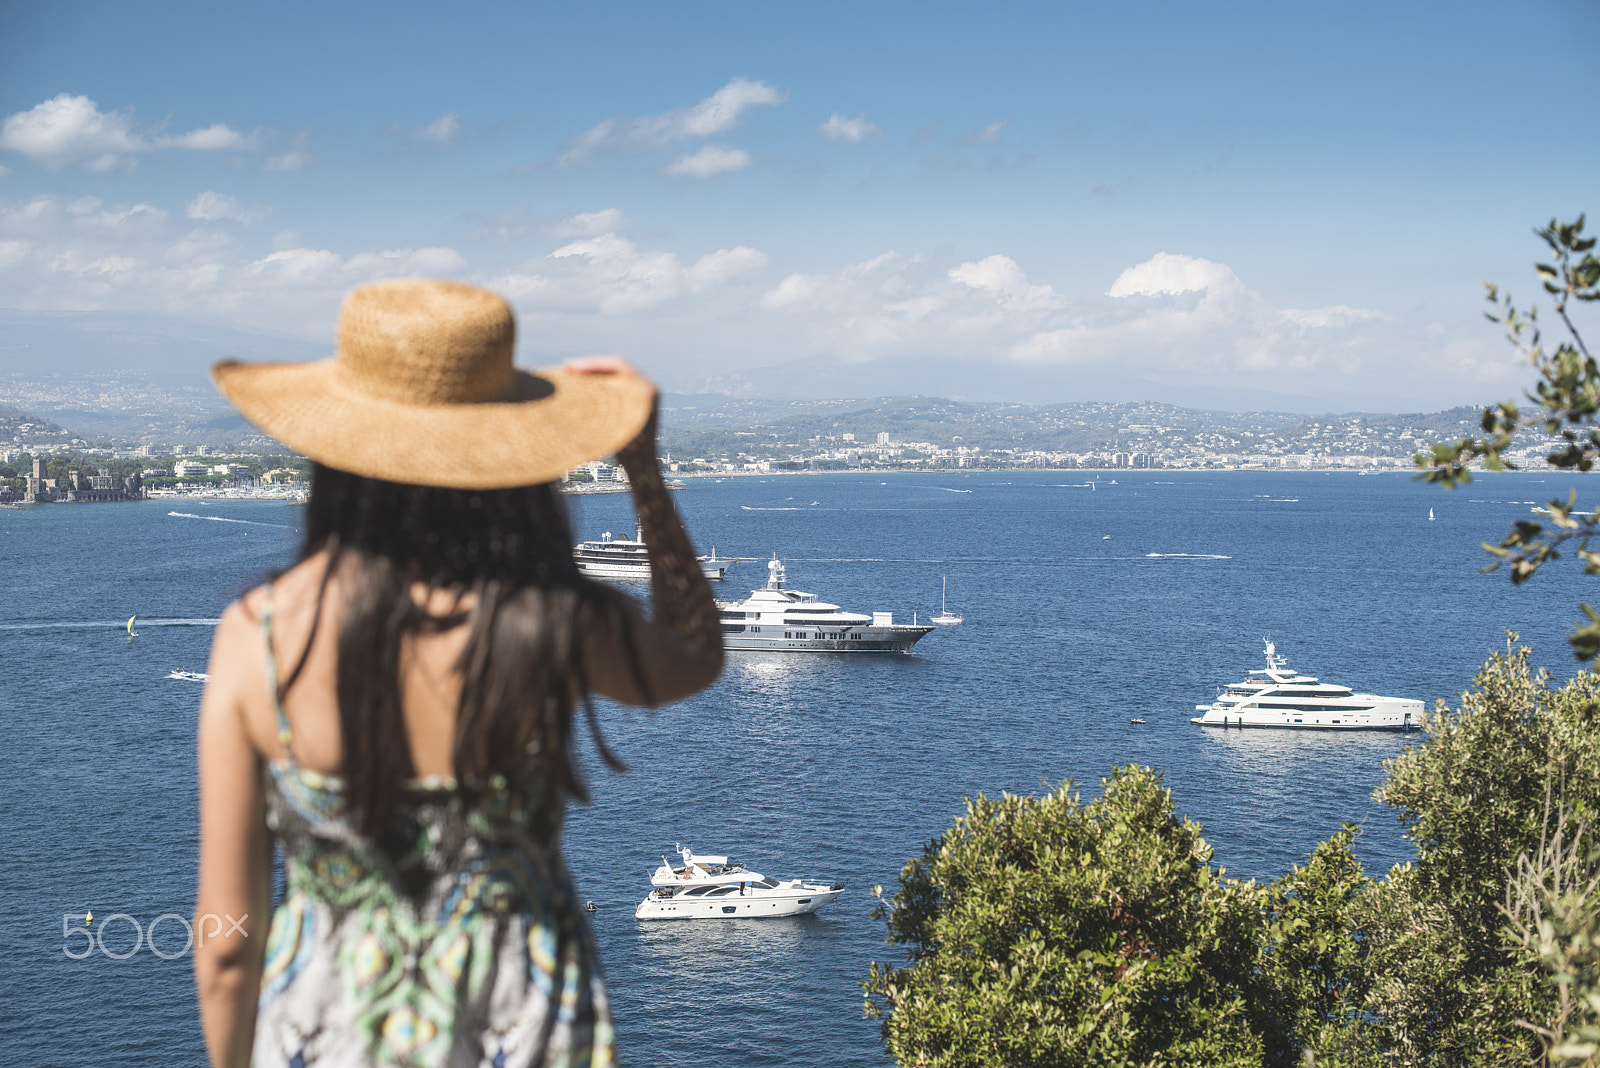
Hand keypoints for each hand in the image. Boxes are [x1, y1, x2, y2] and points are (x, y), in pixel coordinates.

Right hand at [561, 356, 658, 470]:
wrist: (644, 469)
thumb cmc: (629, 454)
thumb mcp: (612, 429)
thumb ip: (598, 407)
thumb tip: (571, 387)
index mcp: (647, 390)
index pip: (618, 366)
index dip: (592, 364)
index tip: (570, 367)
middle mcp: (649, 387)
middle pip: (615, 367)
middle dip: (589, 366)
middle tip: (566, 368)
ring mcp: (643, 393)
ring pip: (614, 375)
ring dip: (593, 373)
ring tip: (570, 375)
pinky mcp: (636, 401)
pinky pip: (616, 385)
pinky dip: (598, 384)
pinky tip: (581, 387)